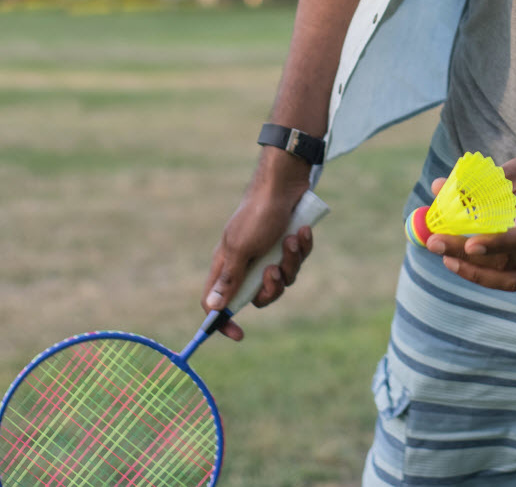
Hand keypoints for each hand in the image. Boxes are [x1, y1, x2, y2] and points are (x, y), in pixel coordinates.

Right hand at [200, 172, 314, 339]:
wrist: (285, 182)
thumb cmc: (259, 213)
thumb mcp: (242, 248)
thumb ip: (230, 278)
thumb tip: (213, 307)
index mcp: (227, 264)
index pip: (217, 303)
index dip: (224, 321)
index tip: (240, 334)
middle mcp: (246, 262)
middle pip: (258, 296)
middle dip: (273, 287)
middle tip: (276, 270)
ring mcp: (268, 252)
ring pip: (283, 277)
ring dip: (291, 261)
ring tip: (292, 239)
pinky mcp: (287, 243)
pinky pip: (298, 260)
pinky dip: (303, 247)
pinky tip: (302, 231)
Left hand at [425, 149, 515, 291]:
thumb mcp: (512, 170)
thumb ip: (479, 183)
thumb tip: (436, 187)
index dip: (500, 243)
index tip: (470, 244)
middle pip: (512, 259)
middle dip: (470, 257)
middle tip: (435, 242)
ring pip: (510, 277)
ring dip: (473, 271)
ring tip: (444, 256)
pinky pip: (510, 277)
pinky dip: (483, 273)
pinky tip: (459, 261)